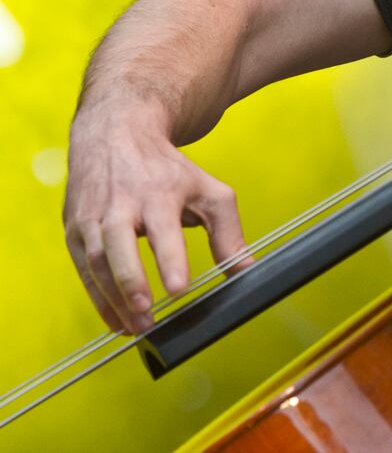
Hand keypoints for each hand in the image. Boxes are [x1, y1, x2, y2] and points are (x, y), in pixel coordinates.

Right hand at [63, 110, 251, 333]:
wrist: (116, 135)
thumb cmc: (168, 171)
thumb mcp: (208, 191)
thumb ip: (229, 232)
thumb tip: (246, 271)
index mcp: (157, 192)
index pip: (163, 229)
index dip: (170, 259)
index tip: (180, 288)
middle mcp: (119, 205)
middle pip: (118, 247)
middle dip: (130, 282)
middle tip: (146, 315)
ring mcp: (91, 219)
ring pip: (96, 262)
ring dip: (113, 299)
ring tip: (136, 328)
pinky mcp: (74, 231)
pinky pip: (83, 269)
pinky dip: (97, 297)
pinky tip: (115, 320)